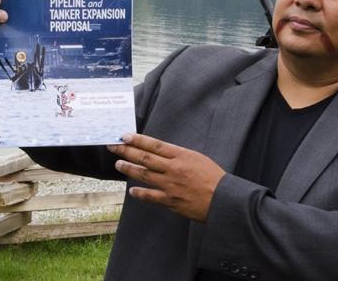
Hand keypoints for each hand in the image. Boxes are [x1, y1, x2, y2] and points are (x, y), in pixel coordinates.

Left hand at [107, 133, 225, 222]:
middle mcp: (173, 169)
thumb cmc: (214, 178)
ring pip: (143, 174)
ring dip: (129, 168)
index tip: (125, 136)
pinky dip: (140, 193)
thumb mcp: (199, 159)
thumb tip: (162, 153)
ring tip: (118, 163)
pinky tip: (132, 191)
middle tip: (113, 146)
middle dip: (126, 150)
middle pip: (145, 157)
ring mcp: (170, 185)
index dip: (138, 139)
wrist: (224, 200)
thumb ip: (180, 156)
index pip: (155, 144)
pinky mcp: (170, 201)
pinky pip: (150, 196)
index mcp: (181, 156)